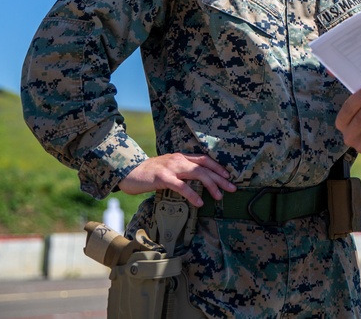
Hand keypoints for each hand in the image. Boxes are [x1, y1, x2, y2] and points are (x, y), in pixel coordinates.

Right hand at [118, 153, 235, 205]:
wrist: (127, 171)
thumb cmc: (148, 173)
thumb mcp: (168, 168)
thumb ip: (180, 172)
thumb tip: (196, 183)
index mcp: (180, 157)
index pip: (204, 159)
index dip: (218, 167)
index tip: (228, 176)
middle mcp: (178, 159)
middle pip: (205, 167)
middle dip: (220, 178)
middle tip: (232, 188)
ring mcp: (171, 168)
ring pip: (197, 174)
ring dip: (211, 185)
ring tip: (219, 196)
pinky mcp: (162, 178)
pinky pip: (181, 186)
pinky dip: (192, 194)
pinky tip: (199, 202)